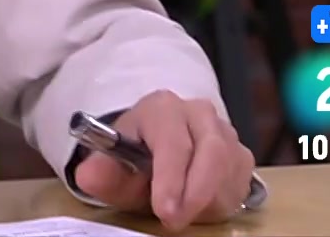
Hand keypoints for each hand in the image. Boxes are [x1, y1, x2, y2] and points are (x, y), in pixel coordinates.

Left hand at [73, 90, 254, 231]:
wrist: (156, 149)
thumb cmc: (135, 157)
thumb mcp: (112, 166)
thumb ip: (101, 173)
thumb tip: (88, 177)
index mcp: (162, 108)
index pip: (172, 141)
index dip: (170, 178)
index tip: (165, 211)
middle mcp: (199, 113)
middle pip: (212, 153)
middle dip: (196, 194)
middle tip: (174, 221)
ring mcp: (225, 132)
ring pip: (229, 172)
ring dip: (207, 201)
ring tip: (180, 209)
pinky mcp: (242, 154)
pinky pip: (240, 184)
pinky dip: (221, 202)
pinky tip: (198, 203)